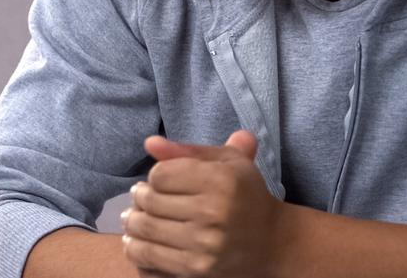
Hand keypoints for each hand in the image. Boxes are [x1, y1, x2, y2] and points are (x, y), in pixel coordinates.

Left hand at [120, 131, 289, 277]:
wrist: (274, 244)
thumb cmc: (246, 196)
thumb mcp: (227, 163)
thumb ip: (188, 151)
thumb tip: (149, 143)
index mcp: (221, 181)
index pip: (160, 174)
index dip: (155, 176)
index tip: (160, 182)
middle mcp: (213, 213)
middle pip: (150, 201)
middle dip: (139, 198)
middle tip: (140, 199)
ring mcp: (204, 246)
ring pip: (145, 229)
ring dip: (132, 223)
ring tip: (134, 219)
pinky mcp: (196, 271)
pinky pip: (148, 257)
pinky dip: (136, 247)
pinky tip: (138, 240)